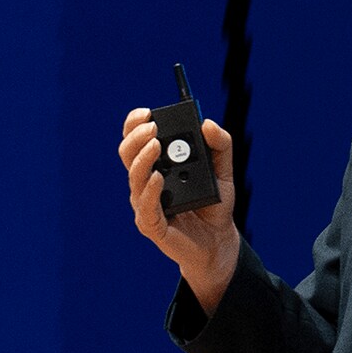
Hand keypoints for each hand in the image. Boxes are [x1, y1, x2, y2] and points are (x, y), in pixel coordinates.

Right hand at [118, 107, 239, 313]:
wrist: (219, 240)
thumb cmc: (215, 204)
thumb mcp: (223, 169)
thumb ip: (221, 145)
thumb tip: (207, 123)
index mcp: (158, 166)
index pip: (136, 141)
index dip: (134, 124)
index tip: (146, 112)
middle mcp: (146, 183)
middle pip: (128, 155)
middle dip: (136, 137)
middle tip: (151, 127)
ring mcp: (146, 203)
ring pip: (134, 177)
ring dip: (143, 159)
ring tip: (156, 144)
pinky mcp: (152, 224)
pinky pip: (146, 206)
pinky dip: (150, 190)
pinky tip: (158, 178)